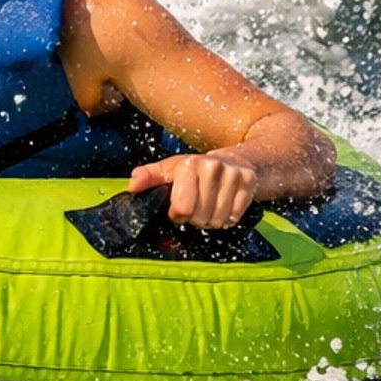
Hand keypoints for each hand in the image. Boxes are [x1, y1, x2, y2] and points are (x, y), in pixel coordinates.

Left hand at [129, 151, 258, 229]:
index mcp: (189, 164)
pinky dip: (227, 218)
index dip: (178, 215)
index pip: (183, 209)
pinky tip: (223, 206)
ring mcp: (233, 173)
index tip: (179, 209)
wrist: (232, 160)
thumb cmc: (194, 170)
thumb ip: (148, 177)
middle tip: (197, 207)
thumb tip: (132, 186)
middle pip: (200, 217)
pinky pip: (234, 217)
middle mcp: (212, 166)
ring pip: (218, 220)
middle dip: (196, 218)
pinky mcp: (249, 182)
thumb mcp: (168, 170)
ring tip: (209, 207)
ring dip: (211, 220)